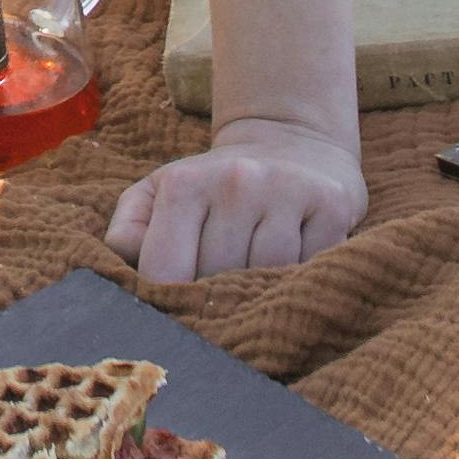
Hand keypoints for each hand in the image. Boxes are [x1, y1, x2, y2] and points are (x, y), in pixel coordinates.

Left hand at [96, 123, 365, 289]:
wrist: (290, 142)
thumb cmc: (215, 184)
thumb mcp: (162, 191)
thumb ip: (131, 228)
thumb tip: (127, 268)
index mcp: (185, 183)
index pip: (166, 268)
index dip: (166, 302)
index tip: (173, 315)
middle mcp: (236, 182)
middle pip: (218, 279)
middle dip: (214, 302)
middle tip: (217, 308)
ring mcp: (286, 191)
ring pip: (268, 277)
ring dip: (259, 294)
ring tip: (253, 289)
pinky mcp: (330, 204)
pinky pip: (312, 268)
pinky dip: (299, 281)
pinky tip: (292, 271)